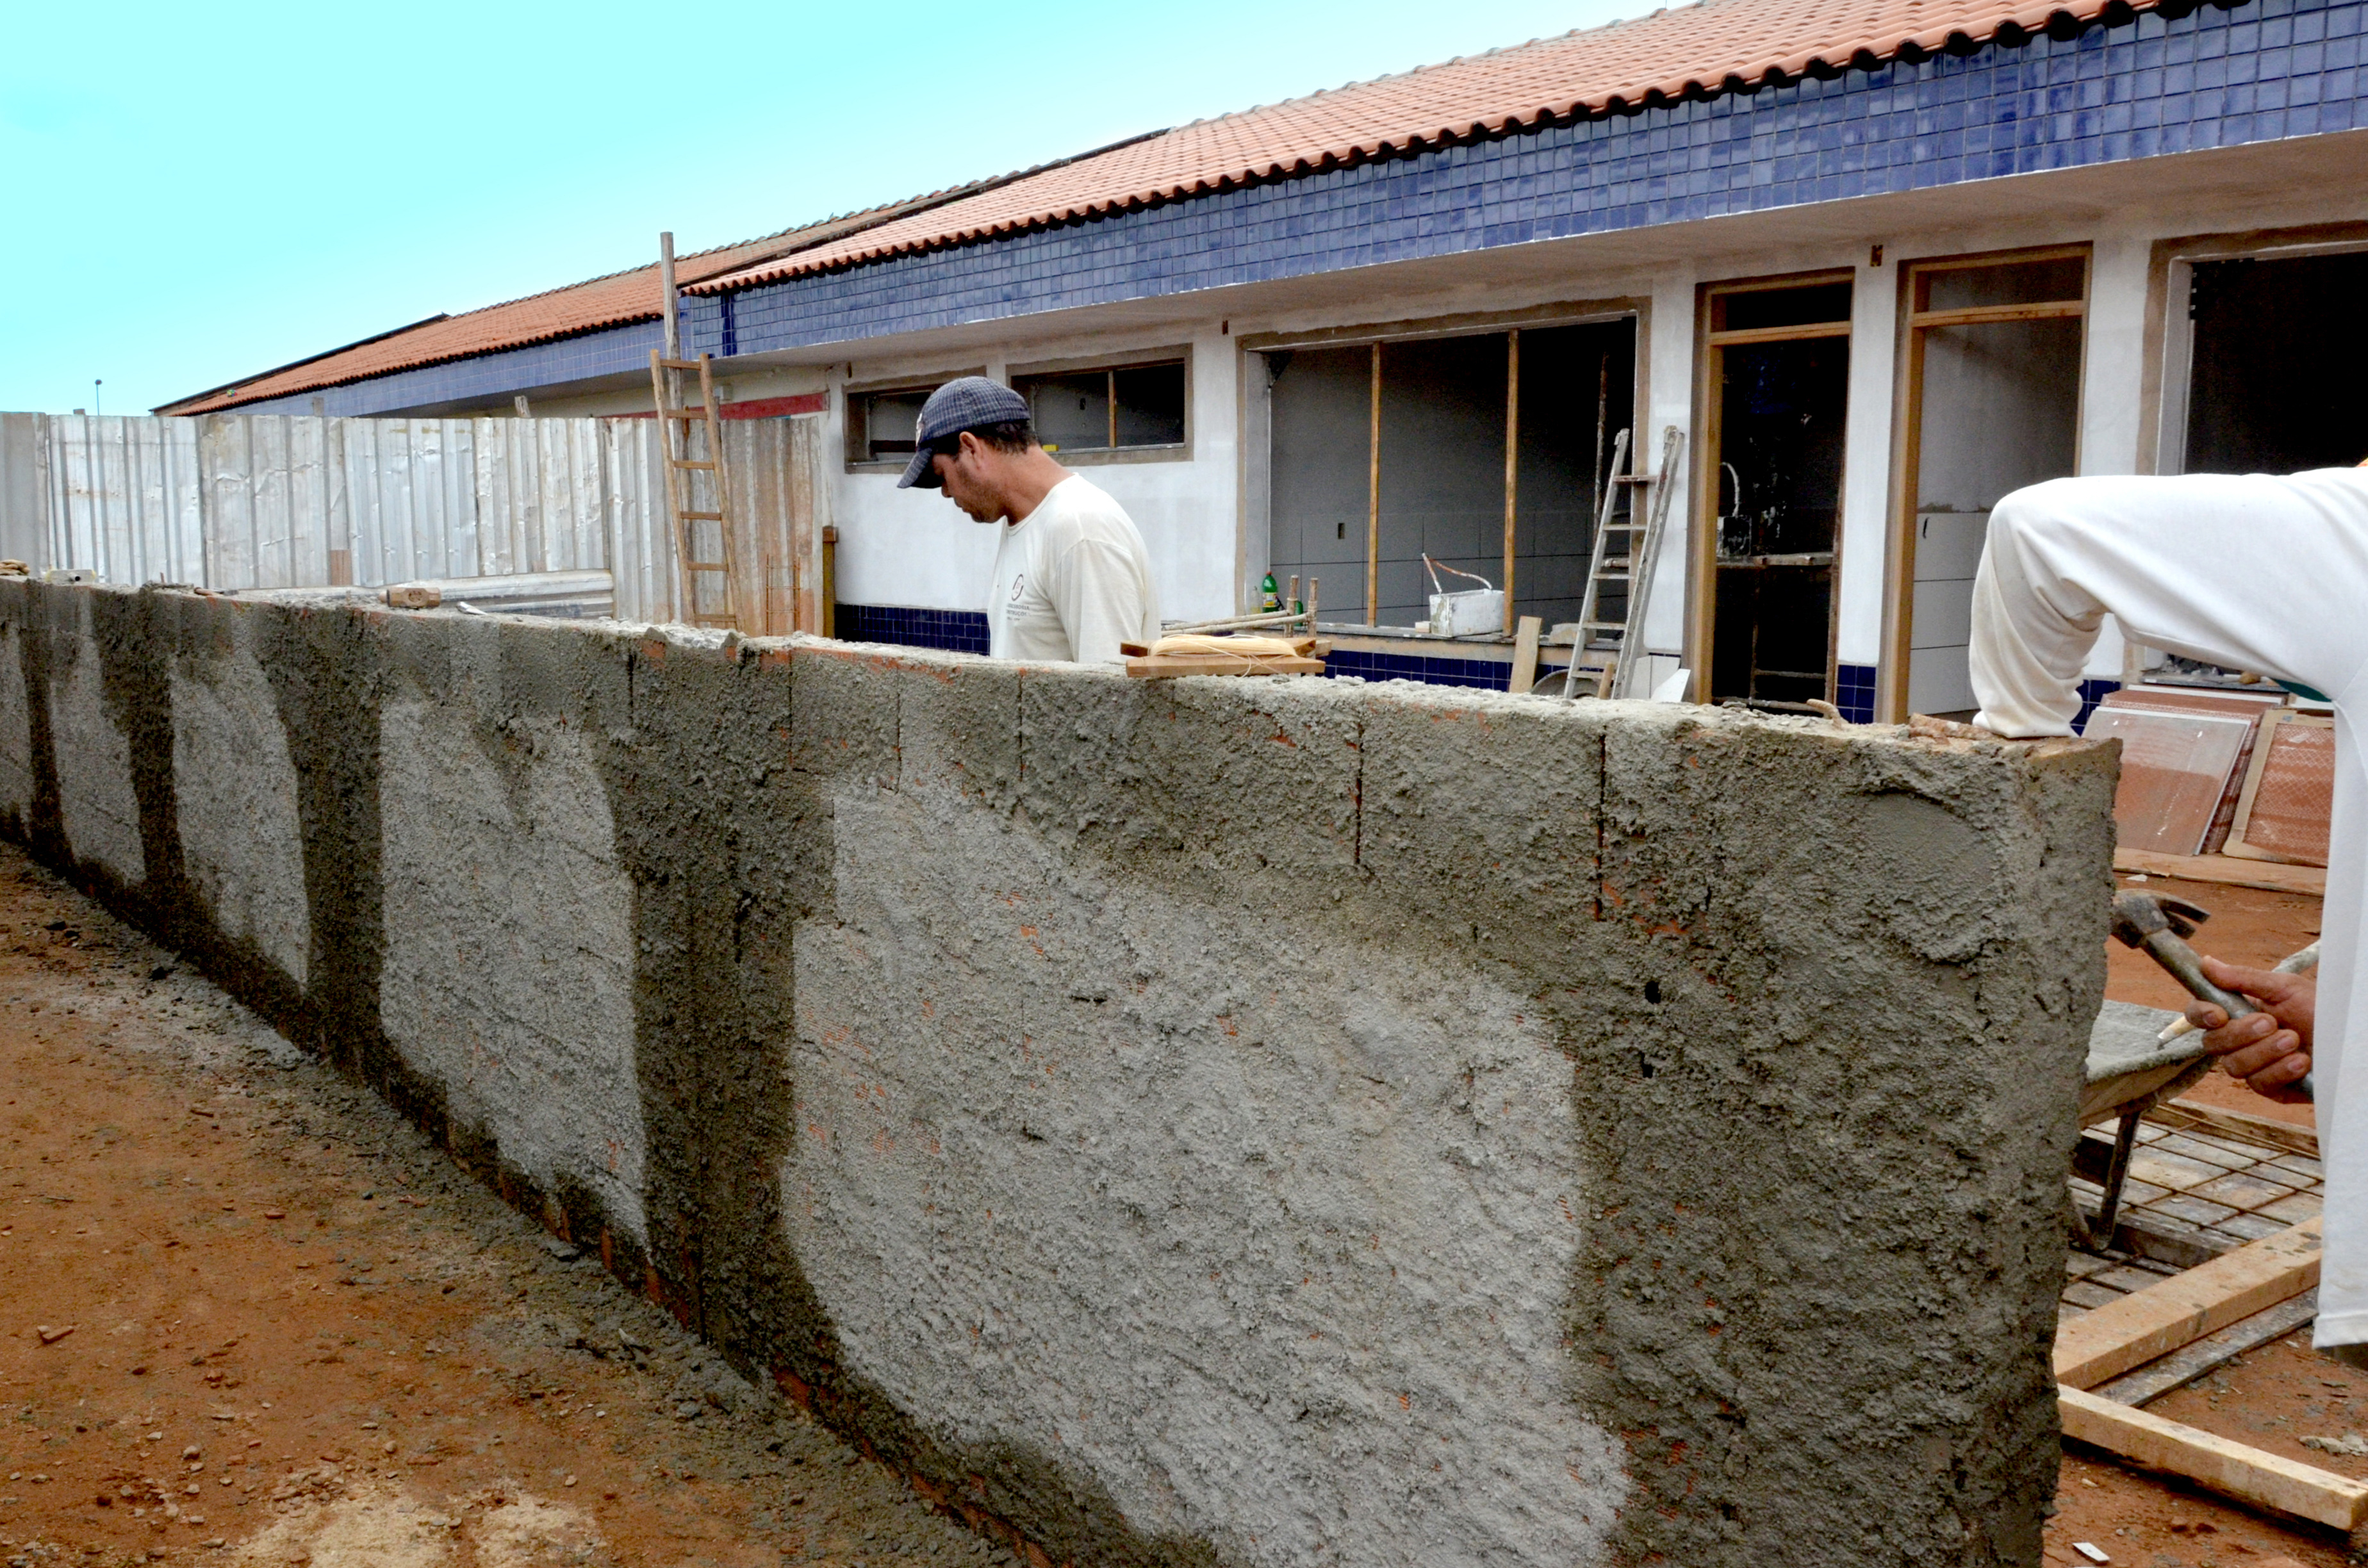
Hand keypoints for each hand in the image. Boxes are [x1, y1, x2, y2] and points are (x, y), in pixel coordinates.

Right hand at [2184, 955, 2315, 1102]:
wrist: (2350, 1042)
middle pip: (2212, 1043)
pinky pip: (2259, 1083)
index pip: (2199, 1015)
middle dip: (2241, 1034)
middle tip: (2272, 1023)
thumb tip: (2206, 963)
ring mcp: (2252, 1066)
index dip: (2201, 1015)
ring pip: (2233, 1065)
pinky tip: (2302, 1062)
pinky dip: (2281, 1070)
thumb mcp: (2284, 988)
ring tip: (2294, 1040)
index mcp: (2237, 1013)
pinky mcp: (2269, 1088)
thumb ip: (2243, 978)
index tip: (2218, 1015)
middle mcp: (2238, 1041)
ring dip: (2265, 1051)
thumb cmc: (2320, 1010)